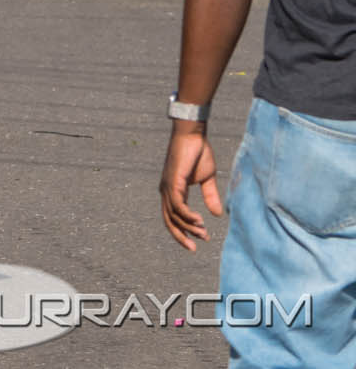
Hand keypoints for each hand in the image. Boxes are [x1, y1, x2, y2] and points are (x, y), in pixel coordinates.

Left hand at [160, 124, 221, 250]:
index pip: (173, 216)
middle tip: (194, 248)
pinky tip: (199, 221)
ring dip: (189, 226)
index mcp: (172, 191)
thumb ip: (210, 196)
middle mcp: (166, 191)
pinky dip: (187, 214)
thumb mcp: (206, 179)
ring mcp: (167, 186)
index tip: (198, 241)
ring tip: (203, 234)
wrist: (193, 136)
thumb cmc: (198, 154)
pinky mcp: (172, 181)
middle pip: (168, 220)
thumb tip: (217, 215)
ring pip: (174, 214)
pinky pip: (177, 204)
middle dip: (181, 235)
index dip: (183, 230)